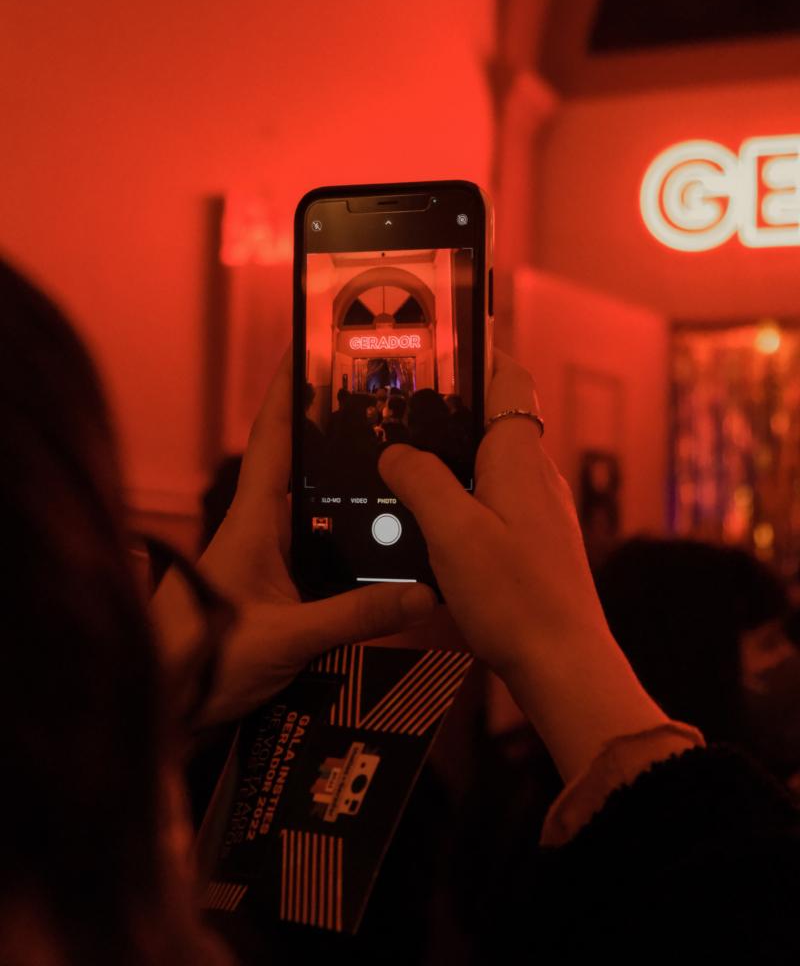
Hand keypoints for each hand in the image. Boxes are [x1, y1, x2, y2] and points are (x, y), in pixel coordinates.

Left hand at [152, 348, 436, 726]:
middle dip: (333, 427)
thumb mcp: (289, 636)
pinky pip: (317, 544)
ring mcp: (265, 553)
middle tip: (381, 399)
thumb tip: (426, 594)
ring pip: (312, 504)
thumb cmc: (206, 657)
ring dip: (344, 483)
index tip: (310, 346)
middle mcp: (259, 524)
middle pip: (299, 461)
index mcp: (253, 516)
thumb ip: (357, 615)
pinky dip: (346, 532)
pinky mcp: (273, 584)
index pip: (274, 436)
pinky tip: (381, 538)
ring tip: (395, 459)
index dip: (289, 388)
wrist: (166, 703)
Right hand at [378, 350, 666, 780]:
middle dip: (448, 411)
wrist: (564, 664)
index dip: (477, 354)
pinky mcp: (535, 543)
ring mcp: (540, 509)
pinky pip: (494, 501)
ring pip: (490, 464)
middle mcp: (535, 474)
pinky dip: (462, 498)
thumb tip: (394, 453)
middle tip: (396, 410)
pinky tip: (430, 525)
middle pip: (493, 420)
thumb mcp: (452, 533)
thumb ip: (420, 482)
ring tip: (401, 466)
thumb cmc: (515, 597)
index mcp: (518, 456)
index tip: (440, 342)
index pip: (508, 378)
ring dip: (451, 460)